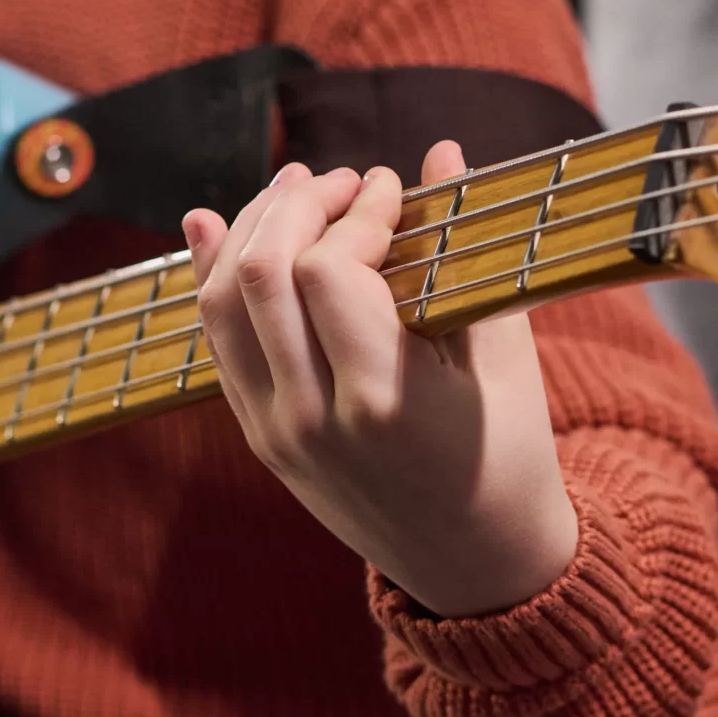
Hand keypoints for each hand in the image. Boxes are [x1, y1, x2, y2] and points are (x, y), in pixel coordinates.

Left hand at [187, 140, 579, 618]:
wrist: (475, 565)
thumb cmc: (508, 455)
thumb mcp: (501, 356)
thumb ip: (464, 253)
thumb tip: (443, 151)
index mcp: (385, 402)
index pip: (329, 271)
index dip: (361, 211)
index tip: (397, 189)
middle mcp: (314, 421)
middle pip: (259, 276)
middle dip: (298, 205)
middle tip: (346, 181)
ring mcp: (276, 433)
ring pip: (219, 305)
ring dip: (251, 231)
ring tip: (299, 194)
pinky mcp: (259, 438)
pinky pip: (216, 345)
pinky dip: (210, 278)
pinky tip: (216, 225)